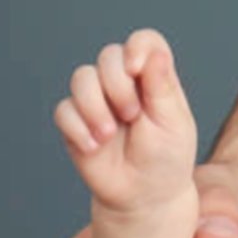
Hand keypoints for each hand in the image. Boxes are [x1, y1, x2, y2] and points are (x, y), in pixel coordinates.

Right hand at [53, 29, 196, 212]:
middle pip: (108, 56)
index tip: (136, 69)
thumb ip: (162, 87)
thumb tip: (155, 53)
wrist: (144, 195)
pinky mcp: (75, 121)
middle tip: (132, 115)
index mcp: (154, 78)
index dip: (137, 47)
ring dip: (95, 106)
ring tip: (109, 135)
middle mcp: (124, 83)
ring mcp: (97, 100)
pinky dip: (78, 128)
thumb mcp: (173, 124)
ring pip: (81, 78)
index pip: (144, 41)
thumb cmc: (166, 158)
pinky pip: (64, 110)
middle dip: (117, 84)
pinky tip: (94, 147)